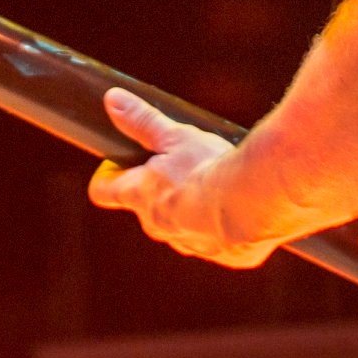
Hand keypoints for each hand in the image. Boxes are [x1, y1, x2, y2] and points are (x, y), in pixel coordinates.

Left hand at [88, 90, 280, 268]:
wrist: (253, 204)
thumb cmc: (209, 169)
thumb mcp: (174, 136)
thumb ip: (143, 121)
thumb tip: (113, 102)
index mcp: (140, 195)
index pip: (105, 191)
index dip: (106, 178)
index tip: (114, 166)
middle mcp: (158, 226)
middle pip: (147, 209)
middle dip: (159, 190)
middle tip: (180, 168)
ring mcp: (190, 243)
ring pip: (183, 226)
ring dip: (194, 208)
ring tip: (217, 186)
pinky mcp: (223, 255)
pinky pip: (218, 240)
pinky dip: (226, 225)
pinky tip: (242, 207)